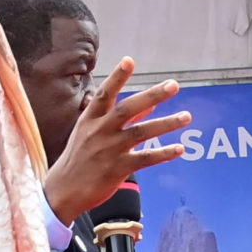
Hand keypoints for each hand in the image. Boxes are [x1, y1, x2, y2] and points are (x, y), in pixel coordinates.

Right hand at [42, 58, 194, 222]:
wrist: (64, 190)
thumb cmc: (80, 158)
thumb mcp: (92, 132)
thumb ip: (120, 117)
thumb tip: (150, 103)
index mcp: (90, 119)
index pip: (105, 94)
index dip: (117, 77)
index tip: (129, 61)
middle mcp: (100, 131)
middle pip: (128, 108)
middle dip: (152, 95)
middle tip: (173, 85)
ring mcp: (109, 150)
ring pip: (141, 132)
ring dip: (166, 123)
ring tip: (187, 116)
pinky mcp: (118, 169)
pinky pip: (145, 159)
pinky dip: (163, 153)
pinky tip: (179, 149)